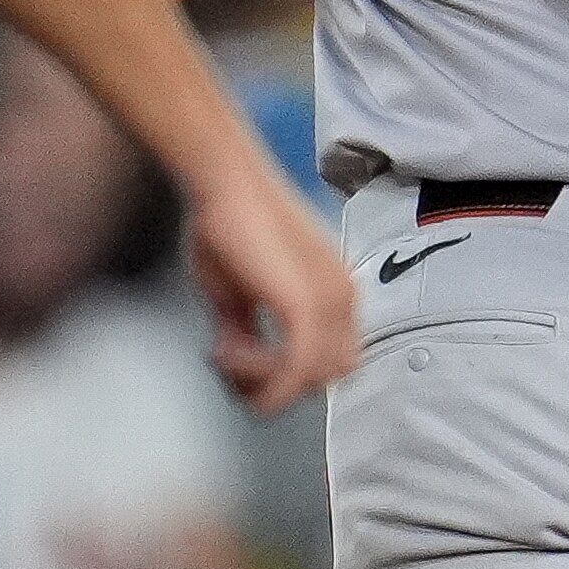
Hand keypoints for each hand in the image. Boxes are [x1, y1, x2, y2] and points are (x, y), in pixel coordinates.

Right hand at [184, 163, 357, 413]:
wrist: (227, 184)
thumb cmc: (230, 228)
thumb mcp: (238, 295)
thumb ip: (247, 334)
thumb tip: (240, 368)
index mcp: (337, 296)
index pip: (332, 364)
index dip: (284, 376)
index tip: (236, 361)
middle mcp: (345, 299)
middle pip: (326, 378)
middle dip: (275, 384)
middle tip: (228, 362)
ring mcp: (330, 301)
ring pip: (311, 380)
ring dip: (261, 380)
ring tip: (223, 349)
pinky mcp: (306, 303)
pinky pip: (297, 368)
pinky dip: (263, 379)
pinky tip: (225, 352)